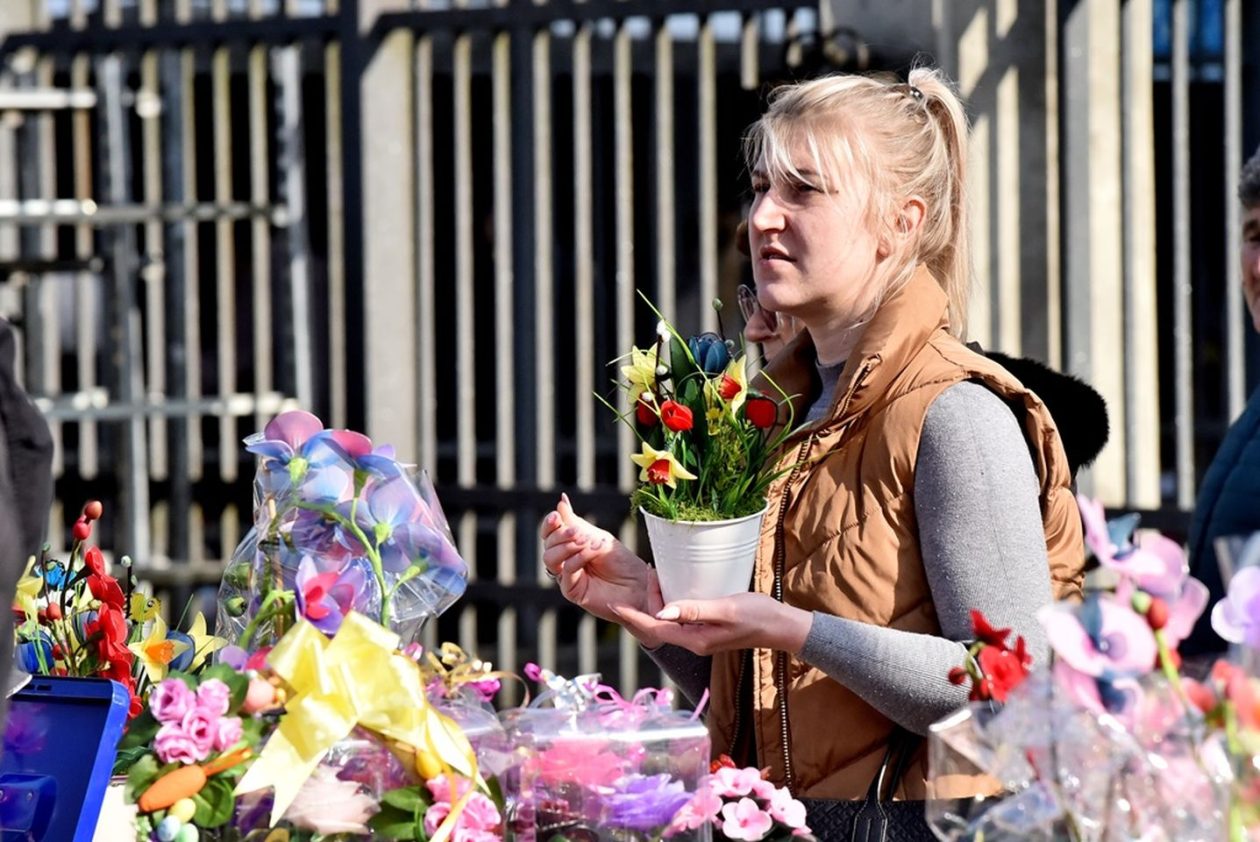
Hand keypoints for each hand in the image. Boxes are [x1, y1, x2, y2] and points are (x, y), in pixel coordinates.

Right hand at [539, 494, 653, 625]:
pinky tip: (588, 555)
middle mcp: (565, 561)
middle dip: (560, 534)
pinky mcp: (572, 592)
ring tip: (584, 542)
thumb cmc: (622, 562)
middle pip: (548, 544)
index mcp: (570, 546)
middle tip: (577, 532)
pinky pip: (564, 573)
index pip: (549, 533)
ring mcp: (567, 577)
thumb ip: (577, 523)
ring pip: (549, 558)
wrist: (639, 585)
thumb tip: (561, 501)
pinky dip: (575, 560)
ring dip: (565, 546)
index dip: (549, 524)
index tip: (556, 516)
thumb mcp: (599, 537)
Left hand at [611, 592, 813, 655]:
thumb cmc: (757, 615)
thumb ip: (695, 610)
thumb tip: (663, 613)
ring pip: (667, 622)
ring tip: (654, 577)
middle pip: (657, 626)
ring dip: (657, 601)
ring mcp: (700, 637)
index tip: (615, 604)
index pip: (654, 630)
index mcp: (695, 640)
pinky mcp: (707, 629)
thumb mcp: (726, 609)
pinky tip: (671, 589)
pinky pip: (680, 619)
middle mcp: (694, 642)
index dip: (632, 616)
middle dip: (645, 602)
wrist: (781, 626)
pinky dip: (670, 603)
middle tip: (648, 573)